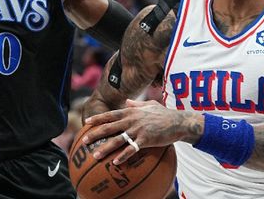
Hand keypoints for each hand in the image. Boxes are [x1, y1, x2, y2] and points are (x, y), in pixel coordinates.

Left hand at [83, 99, 200, 164]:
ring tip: (95, 155)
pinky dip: (123, 156)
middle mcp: (132, 120)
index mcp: (132, 111)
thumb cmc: (164, 114)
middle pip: (110, 127)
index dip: (99, 118)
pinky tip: (115, 162)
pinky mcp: (146, 139)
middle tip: (85, 140)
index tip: (87, 122)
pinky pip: (131, 149)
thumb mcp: (150, 105)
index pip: (111, 114)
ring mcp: (138, 130)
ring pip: (118, 140)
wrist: (178, 122)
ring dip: (105, 148)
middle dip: (96, 133)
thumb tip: (127, 100)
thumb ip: (137, 103)